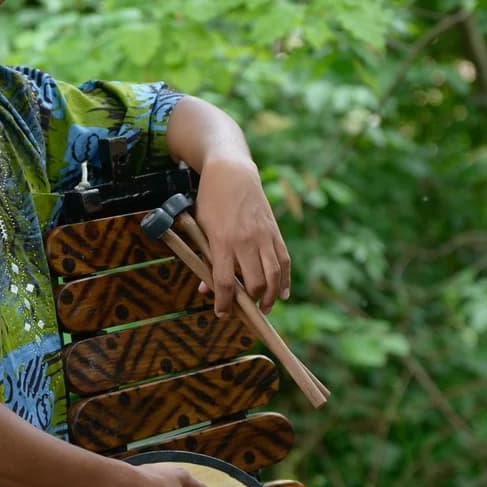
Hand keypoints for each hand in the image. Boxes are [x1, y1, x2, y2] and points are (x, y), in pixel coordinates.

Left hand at [194, 155, 291, 314]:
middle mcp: (245, 241)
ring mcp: (263, 236)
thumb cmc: (211, 202)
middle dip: (250, 301)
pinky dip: (285, 280)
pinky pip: (284, 261)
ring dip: (270, 297)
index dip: (224, 303)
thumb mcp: (202, 229)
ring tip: (265, 308)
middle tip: (245, 308)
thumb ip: (206, 259)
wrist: (231, 173)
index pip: (225, 282)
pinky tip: (282, 293)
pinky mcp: (274, 232)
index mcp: (222, 241)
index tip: (222, 313)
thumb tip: (206, 289)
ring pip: (273, 275)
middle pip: (254, 283)